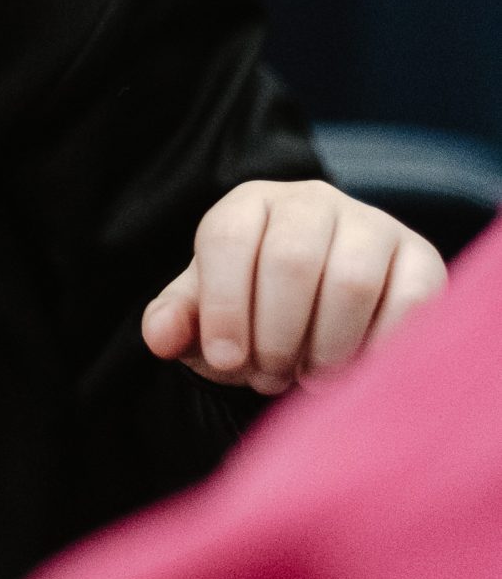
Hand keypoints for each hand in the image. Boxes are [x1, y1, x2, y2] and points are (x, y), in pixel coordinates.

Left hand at [143, 179, 446, 396]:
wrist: (326, 303)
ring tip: (310, 377)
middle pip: (290, 260)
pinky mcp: (420, 259)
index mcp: (250, 204)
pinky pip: (409, 300)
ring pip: (351, 280)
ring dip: (326, 347)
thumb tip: (159, 337)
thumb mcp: (209, 312)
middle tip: (272, 376)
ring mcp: (371, 225)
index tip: (227, 361)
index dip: (224, 307)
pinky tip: (357, 369)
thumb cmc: (256, 306)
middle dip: (276, 334)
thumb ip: (177, 320)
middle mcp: (311, 201)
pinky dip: (378, 347)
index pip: (228, 237)